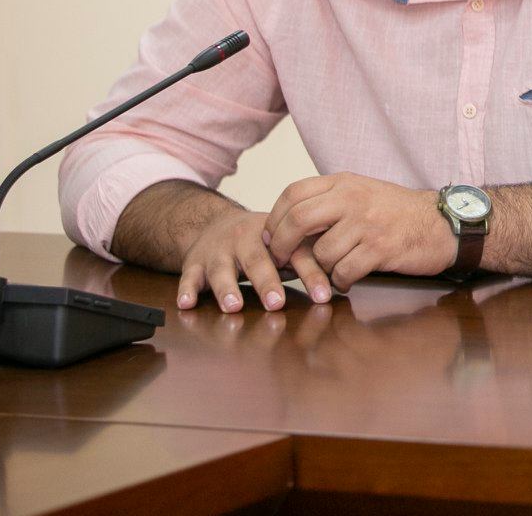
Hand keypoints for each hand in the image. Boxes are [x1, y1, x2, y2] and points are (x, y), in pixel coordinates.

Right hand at [177, 207, 331, 311]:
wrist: (214, 225)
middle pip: (258, 262)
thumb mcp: (286, 244)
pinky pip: (189, 276)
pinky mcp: (194, 263)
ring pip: (222, 270)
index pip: (297, 254)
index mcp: (276, 235)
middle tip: (276, 303)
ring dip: (227, 288)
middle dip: (268, 283)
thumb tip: (345, 279)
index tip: (324, 297)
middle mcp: (246, 241)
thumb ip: (309, 259)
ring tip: (233, 306)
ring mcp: (219, 252)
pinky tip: (186, 303)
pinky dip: (186, 289)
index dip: (311, 274)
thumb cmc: (261, 242)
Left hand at [263, 173, 454, 291]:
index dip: (274, 218)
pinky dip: (340, 281)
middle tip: (282, 261)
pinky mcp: (380, 249)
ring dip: (320, 269)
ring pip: (321, 252)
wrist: (442, 224)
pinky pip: (344, 271)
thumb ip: (329, 201)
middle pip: (298, 220)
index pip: (293, 193)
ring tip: (330, 271)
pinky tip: (347, 280)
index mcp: (345, 182)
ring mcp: (367, 223)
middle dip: (282, 246)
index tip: (271, 237)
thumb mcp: (362, 192)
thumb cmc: (398, 212)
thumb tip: (287, 223)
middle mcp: (353, 199)